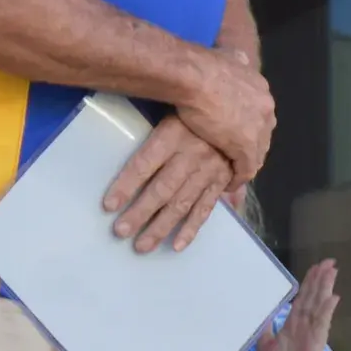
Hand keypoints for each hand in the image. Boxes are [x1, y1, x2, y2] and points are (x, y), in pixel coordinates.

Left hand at [102, 113, 236, 251]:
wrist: (241, 104)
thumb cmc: (200, 104)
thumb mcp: (175, 108)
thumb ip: (152, 130)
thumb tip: (129, 142)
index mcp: (174, 134)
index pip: (144, 163)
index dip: (126, 184)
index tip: (108, 204)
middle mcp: (192, 155)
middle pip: (162, 188)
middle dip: (140, 212)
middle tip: (120, 232)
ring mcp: (209, 170)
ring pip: (182, 202)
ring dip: (161, 226)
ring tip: (142, 245)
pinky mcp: (221, 179)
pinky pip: (206, 207)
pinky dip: (192, 228)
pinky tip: (177, 245)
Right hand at [176, 47, 275, 180]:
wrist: (194, 76)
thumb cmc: (202, 64)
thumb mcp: (228, 56)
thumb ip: (236, 60)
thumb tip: (239, 55)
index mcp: (261, 89)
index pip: (259, 116)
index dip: (249, 129)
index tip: (237, 137)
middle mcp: (266, 109)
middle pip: (262, 136)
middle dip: (251, 148)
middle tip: (237, 160)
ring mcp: (258, 129)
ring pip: (257, 153)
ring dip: (246, 165)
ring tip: (234, 175)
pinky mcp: (246, 146)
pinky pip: (247, 168)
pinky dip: (239, 177)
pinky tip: (230, 183)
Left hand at [258, 259, 339, 350]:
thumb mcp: (263, 346)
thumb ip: (265, 329)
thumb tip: (261, 315)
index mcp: (292, 325)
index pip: (302, 299)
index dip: (308, 284)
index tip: (315, 268)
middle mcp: (304, 325)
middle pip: (313, 297)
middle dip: (320, 279)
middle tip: (329, 262)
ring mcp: (312, 332)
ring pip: (319, 305)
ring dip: (325, 288)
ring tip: (333, 271)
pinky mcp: (316, 341)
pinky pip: (322, 323)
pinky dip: (328, 310)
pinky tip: (333, 297)